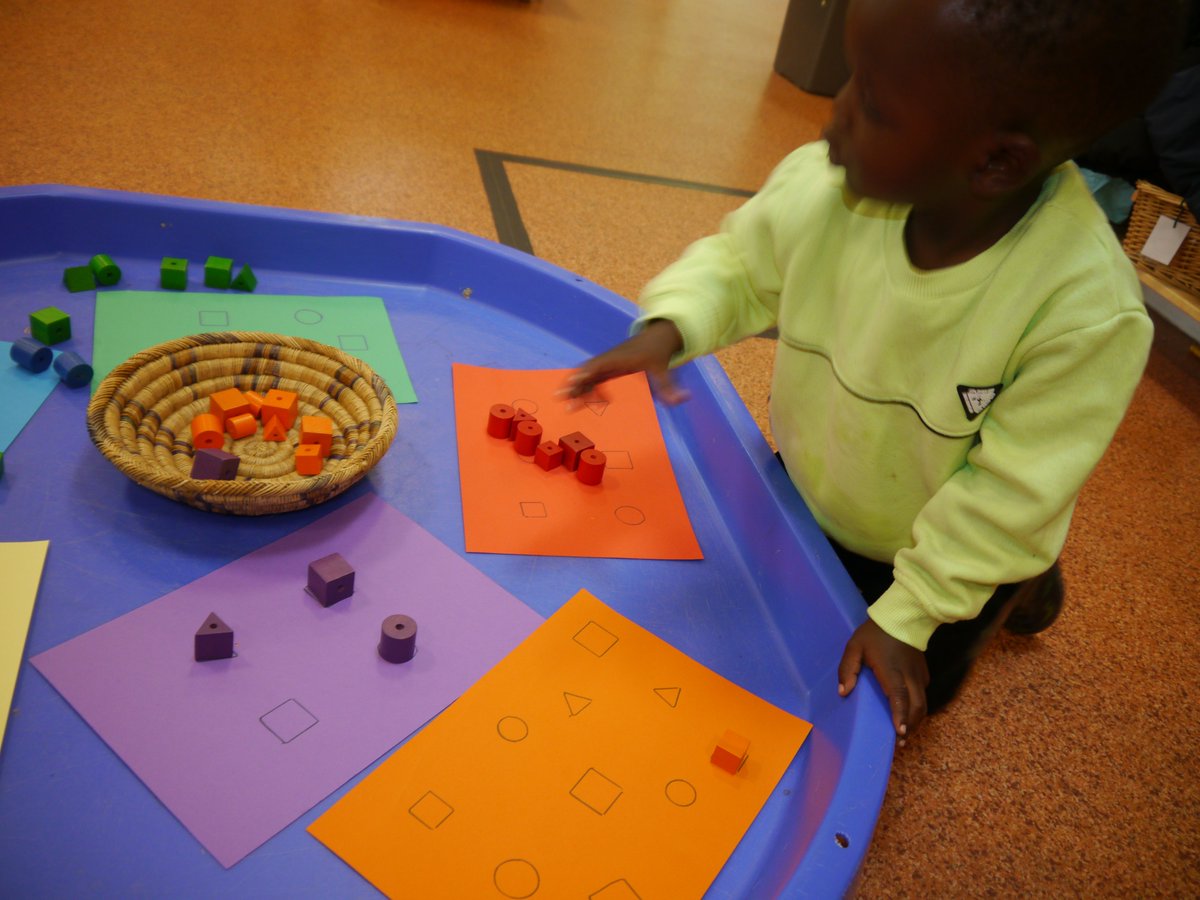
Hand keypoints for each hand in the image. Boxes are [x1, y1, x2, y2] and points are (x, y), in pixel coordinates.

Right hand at [560, 319, 689, 405]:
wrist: (657, 337)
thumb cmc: (658, 352)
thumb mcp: (664, 369)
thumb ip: (669, 386)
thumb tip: (683, 399)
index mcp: (620, 358)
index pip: (600, 365)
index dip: (587, 372)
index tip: (576, 380)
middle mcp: (610, 360)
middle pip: (588, 371)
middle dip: (574, 383)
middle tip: (561, 396)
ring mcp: (607, 364)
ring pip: (587, 375)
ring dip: (575, 387)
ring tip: (563, 401)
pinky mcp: (608, 369)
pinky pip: (592, 378)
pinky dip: (582, 387)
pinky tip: (576, 400)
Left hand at [838, 618, 929, 743]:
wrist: (902, 617)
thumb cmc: (874, 634)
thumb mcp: (854, 647)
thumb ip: (847, 669)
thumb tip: (844, 692)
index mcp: (891, 669)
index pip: (898, 695)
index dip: (900, 714)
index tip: (899, 732)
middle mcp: (909, 675)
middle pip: (916, 706)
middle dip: (909, 726)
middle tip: (899, 742)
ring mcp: (919, 674)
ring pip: (923, 704)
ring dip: (915, 721)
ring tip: (904, 735)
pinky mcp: (923, 673)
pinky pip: (923, 695)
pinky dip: (918, 709)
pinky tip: (909, 716)